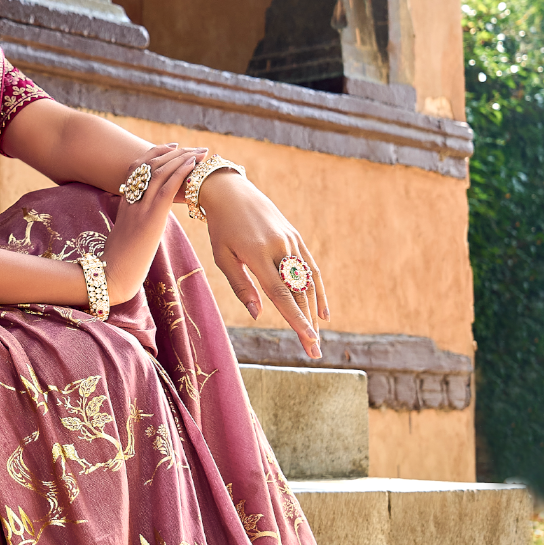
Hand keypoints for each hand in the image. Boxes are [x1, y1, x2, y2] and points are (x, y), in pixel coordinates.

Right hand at [104, 144, 196, 305]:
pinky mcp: (150, 218)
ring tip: (199, 153)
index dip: (155, 154)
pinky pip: (166, 188)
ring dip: (182, 159)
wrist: (110, 275)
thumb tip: (144, 224)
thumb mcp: (123, 237)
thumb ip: (133, 224)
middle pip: (150, 165)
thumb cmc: (117, 262)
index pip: (137, 169)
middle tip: (193, 149)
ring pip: (160, 173)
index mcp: (124, 204)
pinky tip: (192, 165)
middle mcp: (131, 201)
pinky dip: (180, 173)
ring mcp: (140, 208)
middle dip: (174, 153)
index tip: (172, 148)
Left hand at [194, 172, 326, 359]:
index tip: (308, 338)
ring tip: (316, 337)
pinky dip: (318, 289)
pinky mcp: (296, 237)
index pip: (280, 294)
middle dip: (307, 324)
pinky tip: (322, 311)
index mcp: (257, 255)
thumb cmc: (221, 228)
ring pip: (307, 282)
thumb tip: (257, 314)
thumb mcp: (223, 257)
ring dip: (314, 311)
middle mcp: (279, 248)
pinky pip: (311, 267)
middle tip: (314, 352)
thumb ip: (240, 286)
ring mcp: (290, 241)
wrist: (232, 192)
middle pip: (298, 293)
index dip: (295, 318)